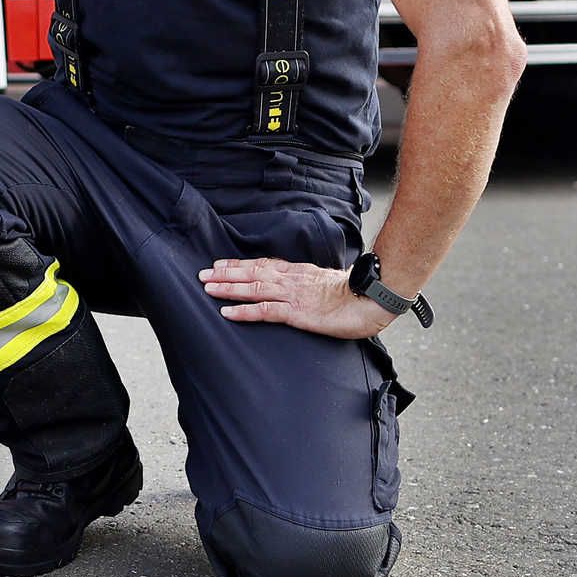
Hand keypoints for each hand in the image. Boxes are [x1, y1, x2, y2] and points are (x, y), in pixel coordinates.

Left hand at [200, 258, 395, 339]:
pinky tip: (226, 312)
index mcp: (300, 272)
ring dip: (228, 288)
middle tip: (203, 274)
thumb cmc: (357, 294)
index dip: (241, 265)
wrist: (373, 298)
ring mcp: (293, 295)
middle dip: (226, 273)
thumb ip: (313, 283)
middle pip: (253, 272)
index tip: (221, 264)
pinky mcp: (297, 312)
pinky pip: (265, 310)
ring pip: (253, 287)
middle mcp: (292, 279)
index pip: (264, 265)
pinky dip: (243, 311)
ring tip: (207, 287)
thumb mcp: (330, 282)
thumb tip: (305, 287)